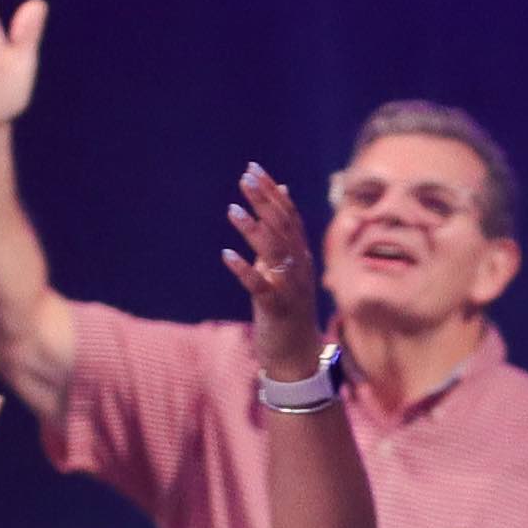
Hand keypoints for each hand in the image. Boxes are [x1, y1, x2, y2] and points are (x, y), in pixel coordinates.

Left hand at [224, 164, 323, 378]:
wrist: (296, 358)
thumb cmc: (287, 310)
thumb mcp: (286, 267)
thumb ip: (281, 233)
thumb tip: (281, 192)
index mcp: (301, 256)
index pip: (289, 216)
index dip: (272, 192)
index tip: (253, 169)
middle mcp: (300, 268)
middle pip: (283, 228)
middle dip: (264, 202)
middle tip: (245, 178)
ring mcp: (290, 288)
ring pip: (274, 253)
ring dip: (253, 231)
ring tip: (232, 210)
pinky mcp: (277, 310)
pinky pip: (261, 287)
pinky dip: (245, 271)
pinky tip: (226, 256)